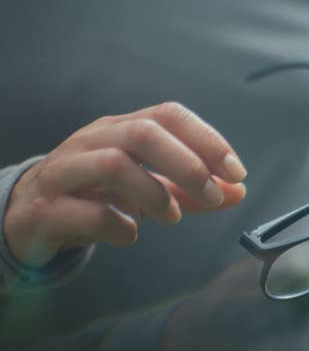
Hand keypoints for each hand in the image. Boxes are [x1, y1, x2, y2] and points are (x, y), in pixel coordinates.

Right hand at [3, 102, 247, 266]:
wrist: (29, 216)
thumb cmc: (95, 194)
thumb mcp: (147, 186)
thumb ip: (191, 189)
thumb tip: (237, 191)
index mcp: (121, 128)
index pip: (169, 116)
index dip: (207, 140)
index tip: (236, 172)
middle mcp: (93, 141)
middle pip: (144, 133)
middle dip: (187, 164)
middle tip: (211, 195)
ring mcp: (66, 171)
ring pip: (113, 163)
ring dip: (154, 192)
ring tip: (174, 216)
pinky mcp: (46, 209)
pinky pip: (86, 211)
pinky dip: (118, 224)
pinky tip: (131, 234)